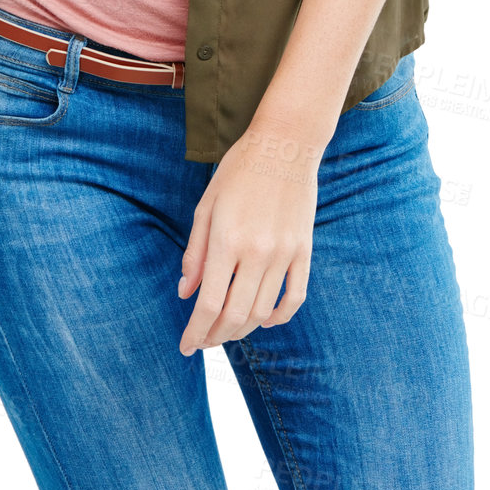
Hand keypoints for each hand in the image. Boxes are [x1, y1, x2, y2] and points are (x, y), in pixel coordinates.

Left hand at [177, 120, 321, 356]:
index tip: (185, 346)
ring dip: (242, 330)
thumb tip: (185, 292)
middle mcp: (257, 252)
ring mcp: (285, 253)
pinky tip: (264, 321)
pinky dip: (279, 317)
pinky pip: (295, 297)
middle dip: (215, 337)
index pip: (209, 303)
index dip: (195, 332)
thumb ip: (195, 252)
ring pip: (263, 312)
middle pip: (235, 315)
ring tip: (226, 332)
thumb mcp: (207, 205)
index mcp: (227, 240)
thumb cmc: (240, 169)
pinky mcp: (304, 250)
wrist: (285, 143)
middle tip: (203, 342)